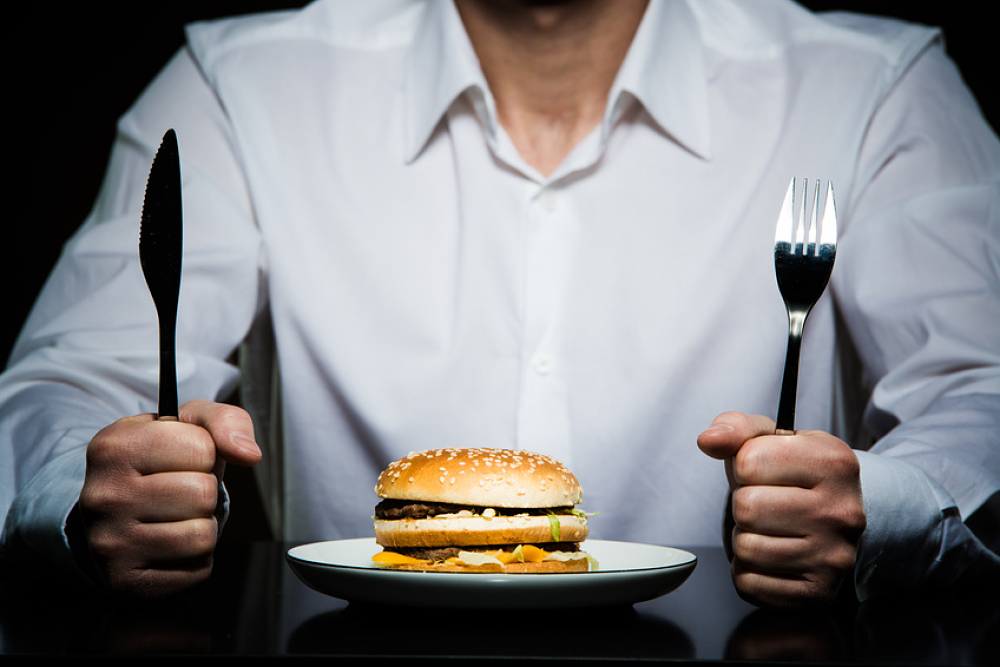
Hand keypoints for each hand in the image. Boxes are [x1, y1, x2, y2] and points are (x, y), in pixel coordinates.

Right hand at [78, 399, 261, 595]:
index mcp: (114, 446)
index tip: (180, 458)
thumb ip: (226, 422)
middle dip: (204, 491)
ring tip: (175, 517)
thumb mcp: (188, 425)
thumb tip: (249, 453)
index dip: (204, 453)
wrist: (114, 513)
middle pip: (202, 493)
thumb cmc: (159, 464)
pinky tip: (169, 544)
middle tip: (178, 491)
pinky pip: (196, 570)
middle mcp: (103, 496)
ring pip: (201, 535)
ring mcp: (109, 543)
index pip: (201, 447)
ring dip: (202, 525)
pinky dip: (195, 558)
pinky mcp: (125, 581)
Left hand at [697, 411, 865, 607]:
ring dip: (746, 538)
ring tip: (770, 529)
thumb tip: (709, 440)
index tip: (763, 470)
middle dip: (744, 504)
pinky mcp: (818, 593)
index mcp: (833, 462)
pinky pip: (749, 583)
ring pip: (746, 548)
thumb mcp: (769, 439)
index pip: (748, 461)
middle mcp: (842, 511)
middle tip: (766, 503)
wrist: (832, 519)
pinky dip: (749, 571)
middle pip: (747, 507)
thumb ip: (735, 428)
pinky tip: (772, 555)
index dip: (744, 466)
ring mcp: (834, 556)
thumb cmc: (792, 476)